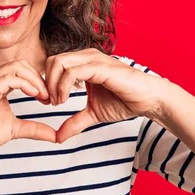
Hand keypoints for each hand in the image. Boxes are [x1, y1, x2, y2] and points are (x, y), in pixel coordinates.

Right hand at [0, 60, 55, 157]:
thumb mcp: (15, 129)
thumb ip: (34, 128)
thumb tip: (55, 136)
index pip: (23, 69)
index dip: (39, 81)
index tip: (49, 98)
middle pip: (22, 64)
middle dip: (39, 78)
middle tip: (49, 97)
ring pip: (17, 67)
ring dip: (35, 81)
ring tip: (43, 96)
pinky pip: (9, 78)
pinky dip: (26, 84)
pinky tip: (33, 95)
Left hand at [44, 48, 170, 142]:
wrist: (148, 100)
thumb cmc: (124, 101)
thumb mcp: (92, 114)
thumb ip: (74, 123)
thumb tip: (57, 138)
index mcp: (83, 62)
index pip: (53, 64)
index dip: (46, 83)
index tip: (48, 102)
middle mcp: (86, 57)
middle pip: (52, 60)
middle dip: (46, 83)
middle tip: (50, 102)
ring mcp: (93, 59)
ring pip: (58, 62)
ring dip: (53, 84)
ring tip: (58, 102)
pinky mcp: (100, 67)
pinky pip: (72, 72)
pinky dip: (63, 86)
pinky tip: (65, 100)